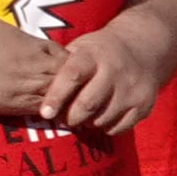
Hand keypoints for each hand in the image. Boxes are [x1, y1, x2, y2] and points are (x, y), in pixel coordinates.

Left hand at [30, 16, 170, 134]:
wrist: (144, 47)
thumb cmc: (99, 52)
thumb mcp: (80, 48)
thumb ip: (60, 67)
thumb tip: (31, 90)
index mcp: (94, 55)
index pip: (72, 76)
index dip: (56, 96)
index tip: (45, 113)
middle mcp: (115, 70)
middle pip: (88, 104)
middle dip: (71, 117)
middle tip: (64, 118)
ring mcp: (132, 89)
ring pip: (102, 119)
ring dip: (87, 123)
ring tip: (83, 117)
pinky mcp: (144, 104)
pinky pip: (118, 128)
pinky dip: (105, 128)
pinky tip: (101, 118)